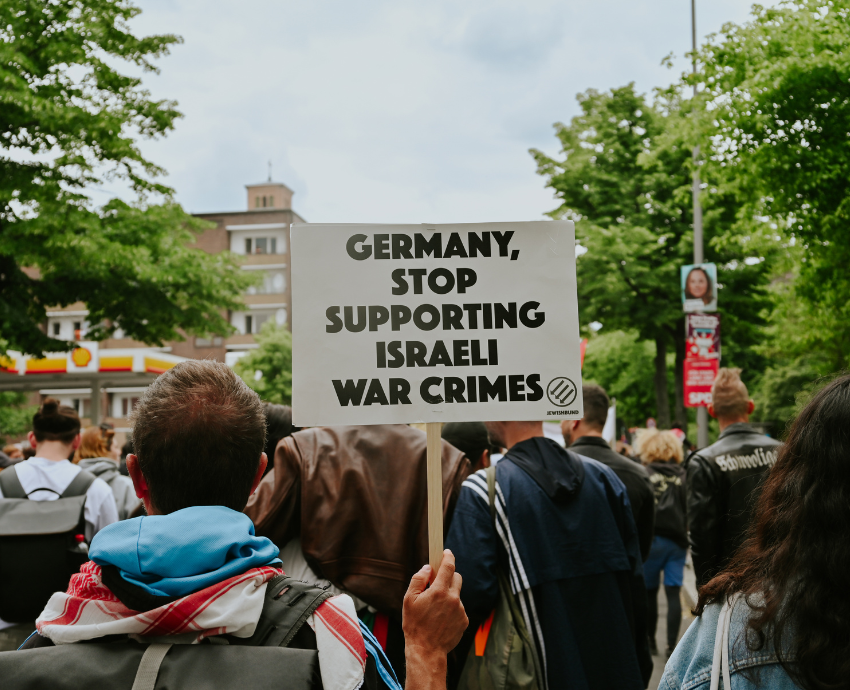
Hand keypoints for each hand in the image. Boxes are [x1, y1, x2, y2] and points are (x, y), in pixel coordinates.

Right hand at [402, 550, 467, 688]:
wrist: (426, 651)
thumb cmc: (415, 625)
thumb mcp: (409, 600)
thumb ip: (418, 580)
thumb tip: (427, 568)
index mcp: (439, 591)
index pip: (448, 566)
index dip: (448, 556)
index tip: (446, 552)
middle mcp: (453, 598)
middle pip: (456, 577)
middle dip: (448, 576)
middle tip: (437, 583)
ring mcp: (460, 610)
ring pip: (456, 594)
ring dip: (448, 595)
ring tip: (435, 610)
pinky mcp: (464, 621)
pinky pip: (459, 608)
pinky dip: (452, 609)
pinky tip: (441, 619)